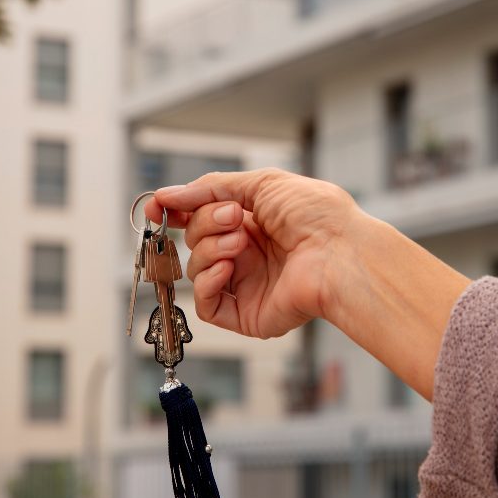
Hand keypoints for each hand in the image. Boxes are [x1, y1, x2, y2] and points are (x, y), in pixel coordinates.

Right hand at [144, 168, 356, 339]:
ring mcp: (245, 283)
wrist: (341, 252)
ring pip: (196, 268)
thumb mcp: (261, 183)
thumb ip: (210, 188)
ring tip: (242, 243)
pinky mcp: (246, 313)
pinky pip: (206, 304)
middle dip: (206, 223)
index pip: (199, 217)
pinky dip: (208, 283)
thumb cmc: (316, 215)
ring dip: (211, 249)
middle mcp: (245, 252)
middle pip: (195, 239)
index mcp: (251, 221)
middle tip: (234, 217)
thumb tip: (167, 195)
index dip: (175, 211)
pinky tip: (228, 268)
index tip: (156, 206)